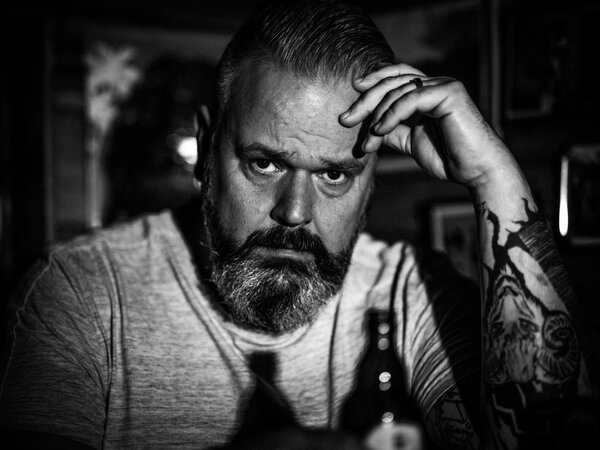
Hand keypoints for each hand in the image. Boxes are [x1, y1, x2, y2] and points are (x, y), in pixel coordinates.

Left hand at [339, 63, 518, 188]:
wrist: (476, 171)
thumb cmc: (448, 158)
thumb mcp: (411, 142)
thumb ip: (393, 130)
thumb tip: (369, 127)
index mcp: (427, 92)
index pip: (394, 78)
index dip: (372, 83)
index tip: (352, 97)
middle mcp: (436, 84)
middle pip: (392, 81)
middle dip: (365, 100)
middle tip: (345, 119)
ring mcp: (444, 85)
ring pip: (399, 90)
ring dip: (377, 115)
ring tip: (368, 138)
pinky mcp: (450, 93)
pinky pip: (411, 99)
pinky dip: (392, 114)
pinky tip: (380, 130)